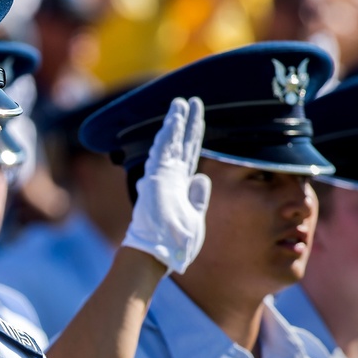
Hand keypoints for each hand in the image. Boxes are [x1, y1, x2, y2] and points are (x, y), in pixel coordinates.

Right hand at [123, 97, 210, 274]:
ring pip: (170, 144)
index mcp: (180, 186)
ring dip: (176, 122)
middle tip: (192, 101)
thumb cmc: (175, 244)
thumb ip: (198, 198)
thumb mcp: (195, 219)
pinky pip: (162, 153)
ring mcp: (161, 178)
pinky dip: (168, 136)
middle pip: (181, 144)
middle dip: (187, 122)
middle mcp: (169, 179)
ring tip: (181, 103)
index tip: (198, 119)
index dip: (194, 136)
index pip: (190, 154)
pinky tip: (173, 120)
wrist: (157, 256)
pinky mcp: (155, 180)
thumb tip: (201, 178)